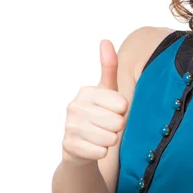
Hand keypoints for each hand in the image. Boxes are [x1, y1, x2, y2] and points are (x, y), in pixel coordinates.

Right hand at [62, 39, 128, 164]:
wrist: (80, 146)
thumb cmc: (99, 114)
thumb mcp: (106, 91)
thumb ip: (108, 67)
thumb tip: (105, 40)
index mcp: (86, 91)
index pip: (122, 104)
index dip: (122, 111)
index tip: (113, 111)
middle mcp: (74, 107)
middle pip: (117, 122)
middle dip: (117, 127)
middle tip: (108, 126)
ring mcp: (69, 127)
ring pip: (109, 138)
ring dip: (110, 140)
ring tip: (101, 136)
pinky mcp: (69, 146)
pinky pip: (100, 152)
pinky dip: (102, 152)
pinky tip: (94, 147)